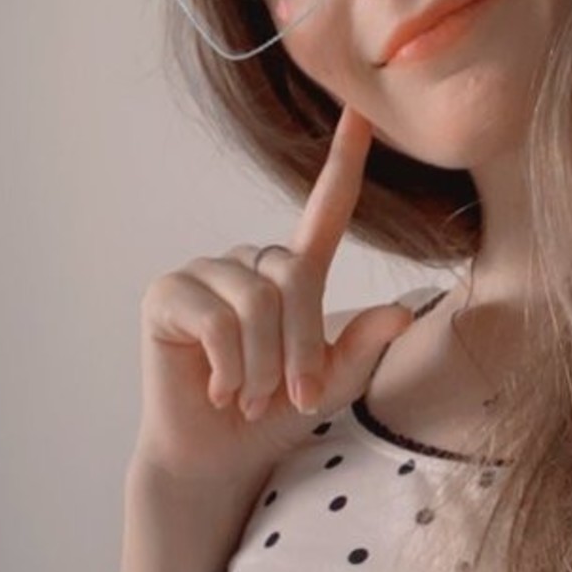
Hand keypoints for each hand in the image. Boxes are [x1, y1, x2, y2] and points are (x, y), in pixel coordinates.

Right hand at [130, 105, 413, 492]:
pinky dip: (230, 367)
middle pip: (292, 279)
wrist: (217, 456)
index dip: (342, 162)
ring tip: (251, 397)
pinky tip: (220, 391)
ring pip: (255, 303)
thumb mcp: (331, 385)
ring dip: (263, 366)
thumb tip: (404, 312)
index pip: (324, 210)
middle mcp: (248, 262)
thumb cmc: (274, 416)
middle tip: (294, 401)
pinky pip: (216, 321)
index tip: (362, 114)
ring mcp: (204, 273)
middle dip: (302, 349)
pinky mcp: (167, 295)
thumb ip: (362, 347)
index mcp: (292, 274)